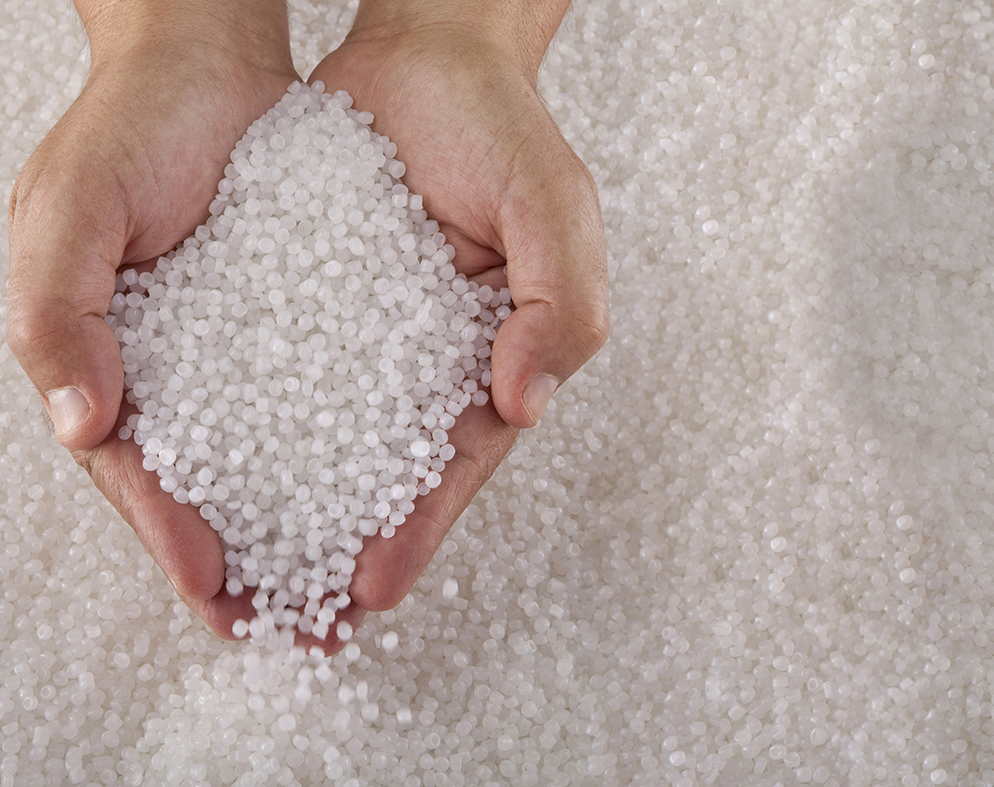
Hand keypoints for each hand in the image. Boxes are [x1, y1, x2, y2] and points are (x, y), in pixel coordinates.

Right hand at [3, 2, 324, 644]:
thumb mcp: (69, 210)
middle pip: (205, 487)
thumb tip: (87, 425)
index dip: (169, 535)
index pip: (135, 472)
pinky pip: (320, 402)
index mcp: (104, 358)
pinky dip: (340, 452)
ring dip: (298, 526)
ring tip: (337, 589)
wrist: (211, 63)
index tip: (218, 591)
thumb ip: (56, 313)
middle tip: (288, 627)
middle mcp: (172, 367)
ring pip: (266, 460)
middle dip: (243, 561)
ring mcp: (235, 351)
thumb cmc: (129, 128)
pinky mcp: (297, 323)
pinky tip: (371, 492)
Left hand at [307, 5, 609, 618]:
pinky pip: (277, 373)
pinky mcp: (309, 302)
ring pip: (326, 439)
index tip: (376, 585)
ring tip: (249, 574)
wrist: (426, 58)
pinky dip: (252, 425)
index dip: (421, 524)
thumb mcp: (555, 208)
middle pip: (387, 471)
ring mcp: (367, 337)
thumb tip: (526, 402)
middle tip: (306, 619)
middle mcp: (428, 360)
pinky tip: (214, 468)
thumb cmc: (503, 132)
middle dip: (350, 545)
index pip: (458, 458)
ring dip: (295, 509)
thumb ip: (560, 304)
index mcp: (495, 357)